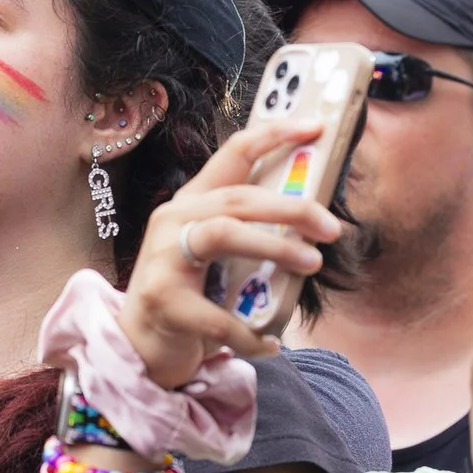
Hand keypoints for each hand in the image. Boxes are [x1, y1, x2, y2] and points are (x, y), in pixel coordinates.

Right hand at [122, 116, 342, 384]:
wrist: (140, 345)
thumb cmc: (191, 296)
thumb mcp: (221, 257)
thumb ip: (253, 235)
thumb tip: (316, 223)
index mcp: (192, 202)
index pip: (233, 153)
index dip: (275, 135)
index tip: (316, 127)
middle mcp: (173, 220)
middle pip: (238, 198)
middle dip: (292, 208)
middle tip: (332, 228)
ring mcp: (163, 258)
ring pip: (224, 234)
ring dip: (275, 246)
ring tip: (312, 264)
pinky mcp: (163, 299)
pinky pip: (219, 313)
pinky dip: (250, 332)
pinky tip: (270, 344)